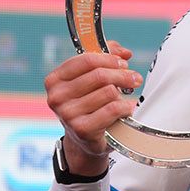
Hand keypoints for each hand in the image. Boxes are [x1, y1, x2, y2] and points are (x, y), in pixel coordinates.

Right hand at [44, 40, 139, 175]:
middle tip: (135, 78)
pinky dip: (125, 108)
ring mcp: (67, 114)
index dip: (110, 58)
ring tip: (120, 99)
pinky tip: (123, 110)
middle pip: (100, 75)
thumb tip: (124, 52)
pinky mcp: (82, 129)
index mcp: (55, 80)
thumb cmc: (89, 103)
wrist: (85, 138)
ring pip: (109, 92)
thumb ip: (107, 57)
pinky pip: (114, 109)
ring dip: (121, 95)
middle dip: (123, 75)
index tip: (124, 63)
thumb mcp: (92, 77)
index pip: (86, 60)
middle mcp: (56, 97)